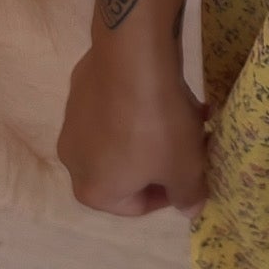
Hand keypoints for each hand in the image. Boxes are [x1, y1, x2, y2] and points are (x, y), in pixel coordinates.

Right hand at [57, 44, 210, 220]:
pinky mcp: (79, 88)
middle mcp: (73, 160)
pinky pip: (116, 106)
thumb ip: (188, 195)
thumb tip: (189, 210)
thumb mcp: (186, 168)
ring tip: (190, 112)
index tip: (195, 172)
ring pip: (123, 135)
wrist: (133, 58)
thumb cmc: (158, 126)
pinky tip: (166, 89)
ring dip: (156, 130)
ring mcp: (72, 121)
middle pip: (128, 169)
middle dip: (166, 157)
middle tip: (196, 141)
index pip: (138, 205)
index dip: (173, 192)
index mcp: (93, 190)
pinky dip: (139, 104)